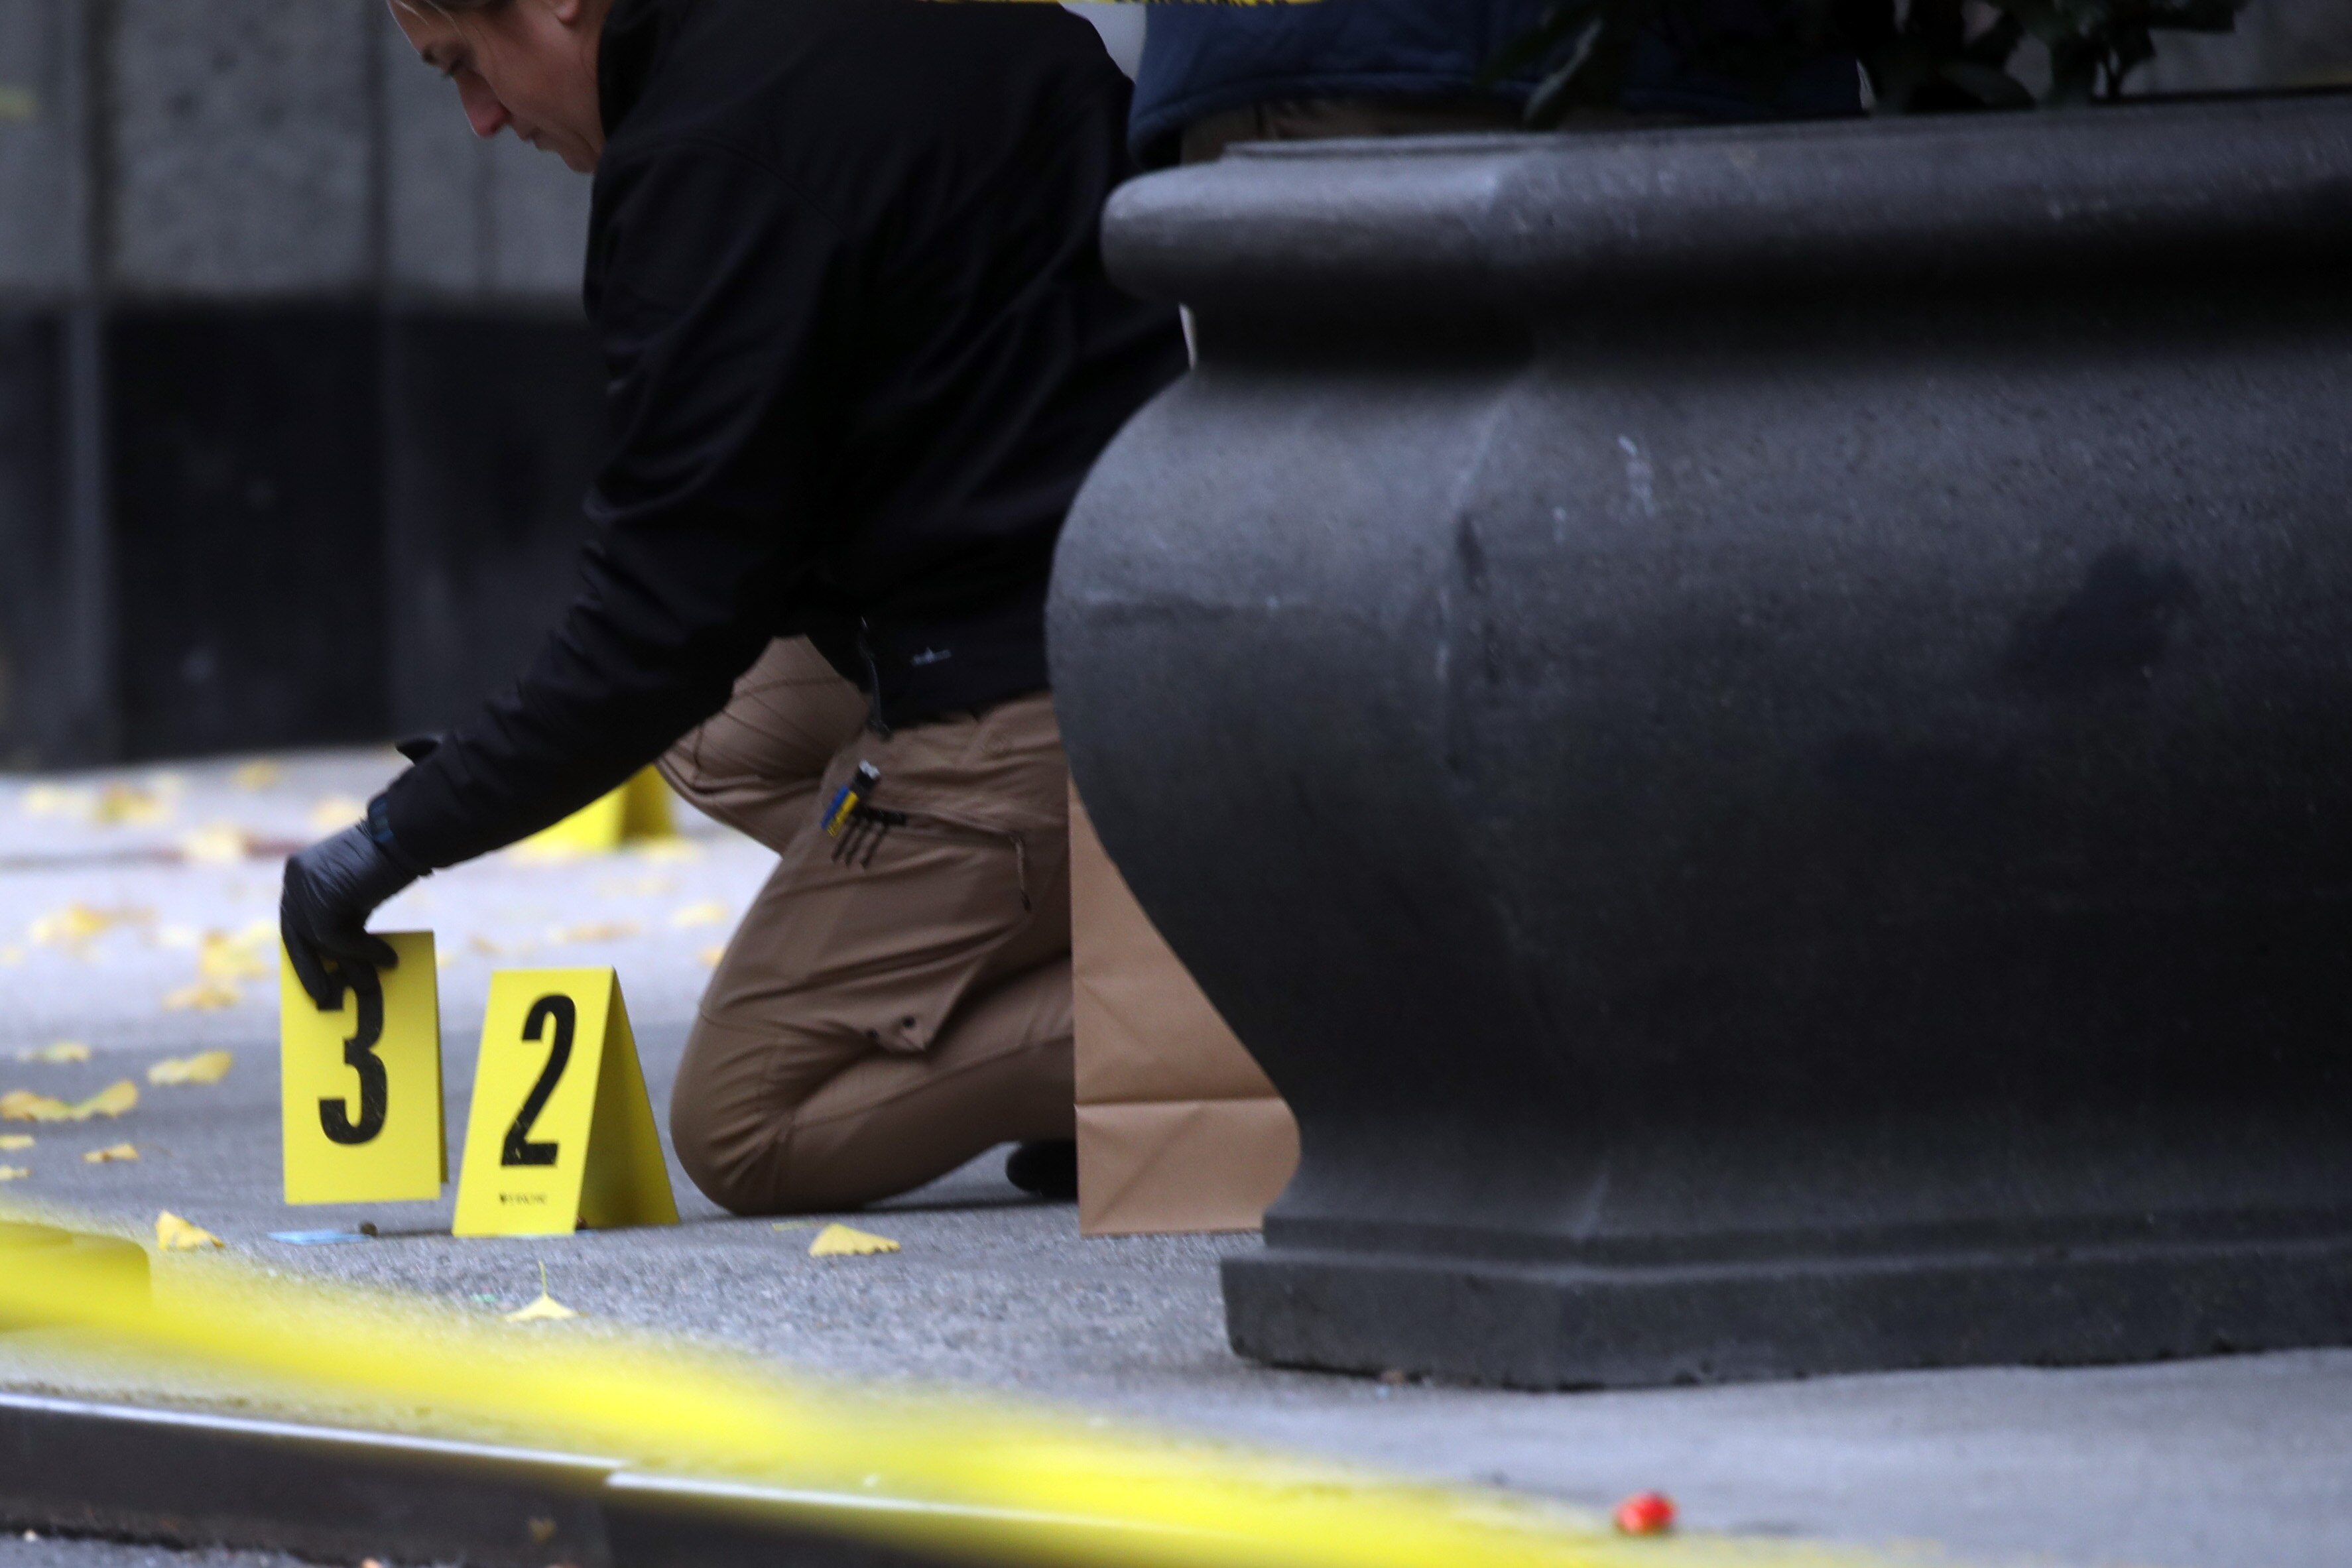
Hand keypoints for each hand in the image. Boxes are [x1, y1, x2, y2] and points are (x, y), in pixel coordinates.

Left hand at [281, 825, 417, 1009]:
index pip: (294, 920)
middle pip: (296, 934)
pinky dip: (362, 952)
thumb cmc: (392, 861)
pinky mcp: (321, 897)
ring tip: (372, 982)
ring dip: (348, 964)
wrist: (406, 837)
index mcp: (300, 873)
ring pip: (319, 940)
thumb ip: (345, 918)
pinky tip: (386, 957)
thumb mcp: (358, 894)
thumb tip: (348, 960)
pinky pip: (335, 938)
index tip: (315, 977)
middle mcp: (296, 878)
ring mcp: (305, 886)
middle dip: (310, 968)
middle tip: (323, 997)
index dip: (304, 952)